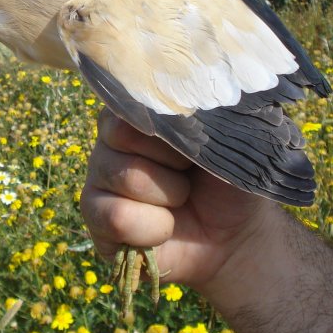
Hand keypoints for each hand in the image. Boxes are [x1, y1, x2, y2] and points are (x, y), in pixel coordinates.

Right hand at [80, 108, 278, 296]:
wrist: (236, 236)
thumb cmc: (230, 179)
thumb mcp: (227, 137)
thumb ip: (202, 109)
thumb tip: (183, 97)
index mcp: (140, 109)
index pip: (133, 96)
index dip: (169, 122)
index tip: (196, 138)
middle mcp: (110, 139)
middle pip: (122, 133)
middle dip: (173, 160)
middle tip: (190, 172)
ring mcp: (98, 179)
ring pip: (125, 177)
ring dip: (169, 195)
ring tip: (181, 199)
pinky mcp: (96, 220)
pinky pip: (116, 218)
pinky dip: (154, 228)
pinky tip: (165, 228)